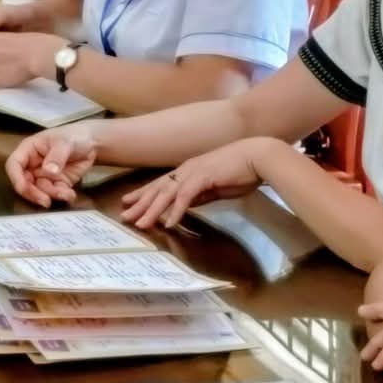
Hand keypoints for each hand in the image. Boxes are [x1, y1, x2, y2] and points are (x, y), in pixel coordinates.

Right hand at [5, 123, 104, 205]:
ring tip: (66, 194)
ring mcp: (44, 175)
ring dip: (52, 195)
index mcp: (29, 150)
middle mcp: (33, 164)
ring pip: (41, 190)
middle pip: (25, 182)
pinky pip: (55, 193)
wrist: (91, 142)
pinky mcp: (57, 183)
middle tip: (45, 201)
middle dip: (33, 193)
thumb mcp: (64, 142)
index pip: (14, 165)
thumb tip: (48, 171)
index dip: (15, 178)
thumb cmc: (73, 136)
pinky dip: (62, 196)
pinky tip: (71, 194)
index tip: (23, 188)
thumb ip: (56, 156)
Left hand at [119, 141, 265, 228]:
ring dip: (152, 211)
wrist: (258, 157)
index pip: (160, 185)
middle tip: (124, 217)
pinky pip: (186, 197)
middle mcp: (185, 170)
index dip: (143, 194)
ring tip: (141, 225)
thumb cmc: (239, 171)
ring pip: (166, 194)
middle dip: (140, 204)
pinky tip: (169, 223)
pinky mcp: (204, 177)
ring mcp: (193, 172)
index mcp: (187, 171)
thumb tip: (184, 206)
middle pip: (157, 190)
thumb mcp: (213, 186)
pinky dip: (176, 210)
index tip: (128, 203)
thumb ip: (198, 195)